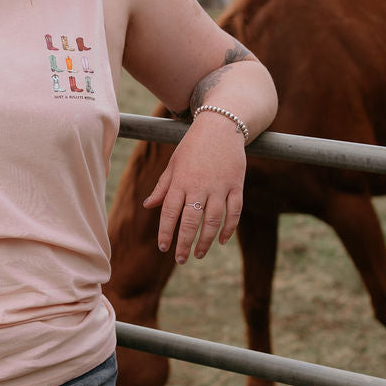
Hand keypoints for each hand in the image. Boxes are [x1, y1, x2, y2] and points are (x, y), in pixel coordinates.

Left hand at [142, 118, 245, 263]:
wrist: (222, 125)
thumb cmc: (193, 146)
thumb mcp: (174, 163)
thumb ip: (163, 187)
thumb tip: (148, 205)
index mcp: (180, 181)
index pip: (170, 213)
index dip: (166, 232)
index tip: (164, 248)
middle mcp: (199, 186)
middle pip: (191, 221)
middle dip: (184, 243)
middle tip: (181, 259)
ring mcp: (220, 186)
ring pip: (213, 221)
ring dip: (206, 241)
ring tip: (198, 254)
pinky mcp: (236, 185)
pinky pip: (234, 212)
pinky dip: (229, 228)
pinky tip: (222, 241)